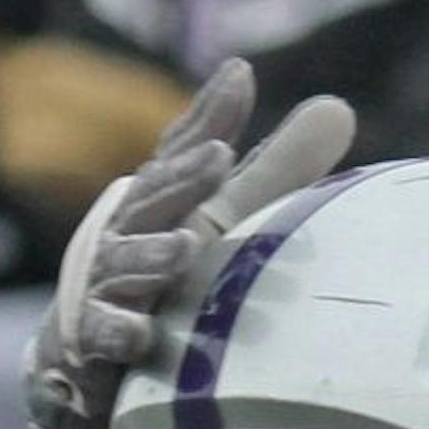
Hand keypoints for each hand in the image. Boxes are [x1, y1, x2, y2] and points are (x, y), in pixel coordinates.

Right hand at [22, 58, 356, 428]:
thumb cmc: (168, 270)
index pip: (182, 151)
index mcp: (159, 200)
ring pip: (127, 266)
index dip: (210, 117)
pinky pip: (106, 336)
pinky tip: (142, 333)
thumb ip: (275, 170)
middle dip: (185, 180)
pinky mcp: (97, 341)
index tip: (241, 77)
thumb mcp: (222, 215)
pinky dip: (120, 333)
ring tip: (186, 246)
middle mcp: (128, 234)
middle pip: (155, 200)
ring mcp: (107, 286)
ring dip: (154, 256)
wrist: (87, 350)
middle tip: (221, 157)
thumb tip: (340, 108)